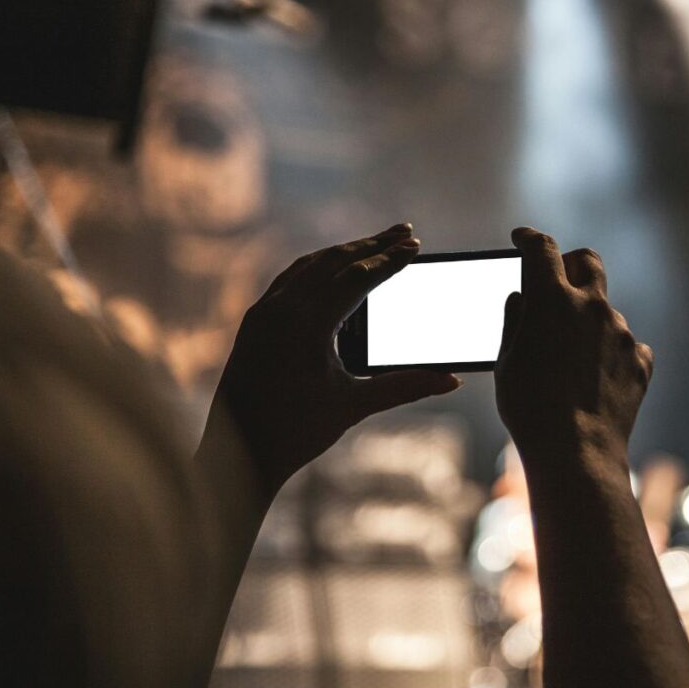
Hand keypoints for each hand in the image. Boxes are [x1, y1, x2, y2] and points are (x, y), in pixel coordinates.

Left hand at [205, 223, 461, 494]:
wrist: (236, 456)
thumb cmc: (295, 433)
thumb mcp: (354, 406)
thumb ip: (405, 386)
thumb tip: (451, 379)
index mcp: (307, 324)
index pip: (357, 277)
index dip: (390, 260)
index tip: (415, 245)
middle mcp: (281, 309)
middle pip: (334, 261)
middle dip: (371, 244)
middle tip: (404, 231)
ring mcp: (262, 313)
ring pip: (308, 266)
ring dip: (344, 252)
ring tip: (374, 244)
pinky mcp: (253, 322)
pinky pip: (288, 280)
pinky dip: (316, 267)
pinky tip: (330, 270)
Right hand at [494, 227, 653, 476]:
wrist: (576, 452)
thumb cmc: (529, 408)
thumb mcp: (506, 361)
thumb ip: (516, 321)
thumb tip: (522, 299)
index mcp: (551, 299)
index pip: (542, 248)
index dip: (529, 239)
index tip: (522, 239)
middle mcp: (592, 306)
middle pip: (588, 261)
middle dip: (571, 263)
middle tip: (557, 281)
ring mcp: (621, 332)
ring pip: (605, 311)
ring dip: (588, 322)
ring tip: (569, 360)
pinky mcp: (640, 360)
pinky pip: (626, 345)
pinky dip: (611, 353)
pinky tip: (595, 378)